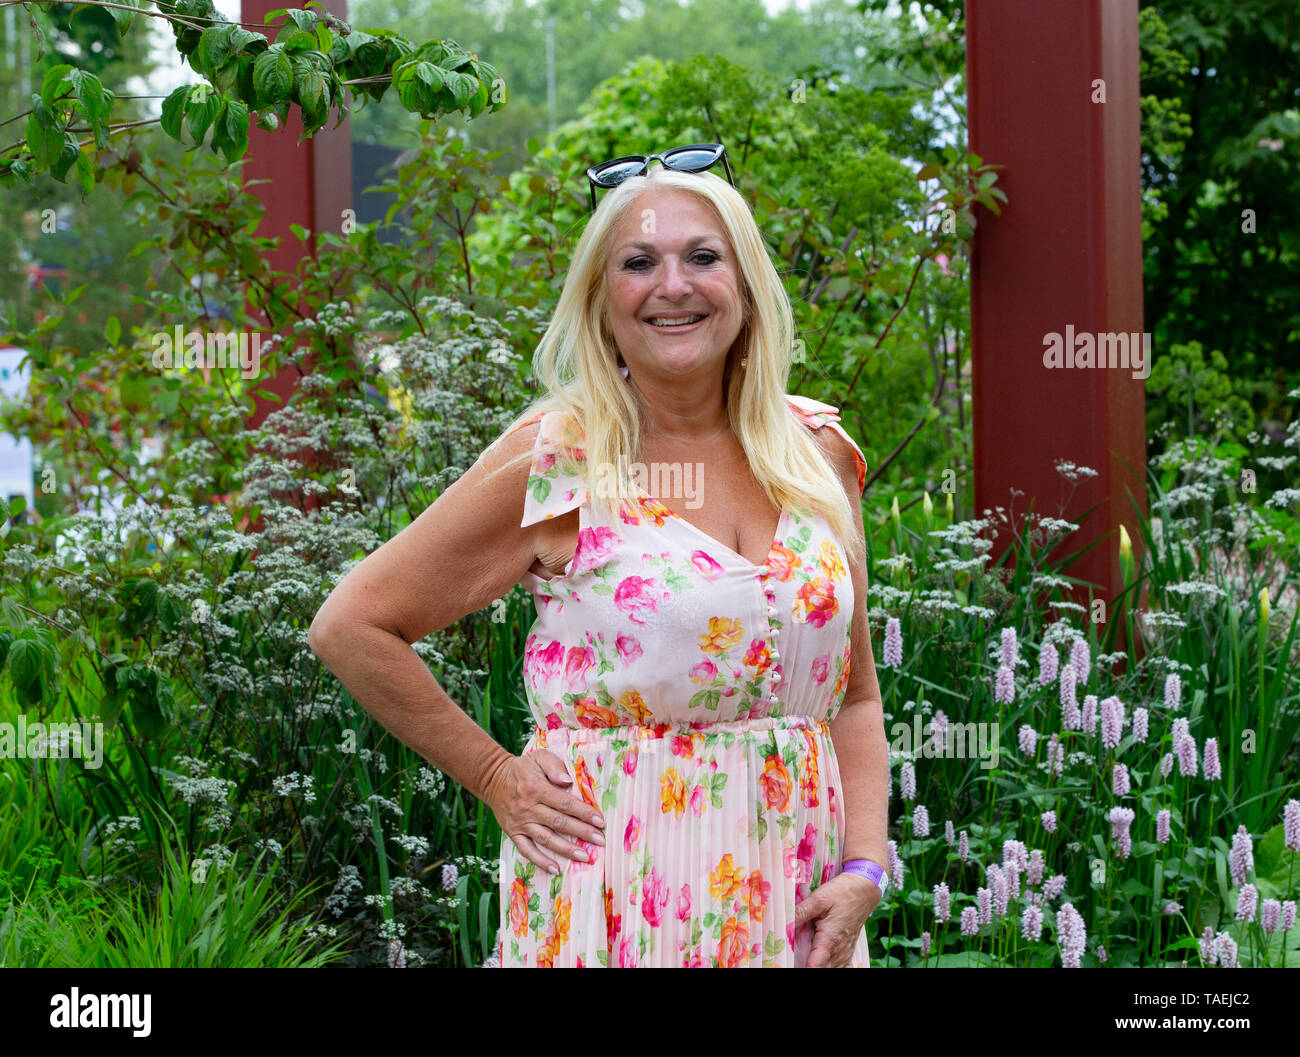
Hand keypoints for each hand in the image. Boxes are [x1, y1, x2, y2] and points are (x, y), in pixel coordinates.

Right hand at [485, 749, 605, 875]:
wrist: (493, 779)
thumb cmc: (523, 768)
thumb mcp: (539, 757)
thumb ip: (555, 766)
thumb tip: (567, 781)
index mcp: (537, 788)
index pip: (565, 803)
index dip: (584, 813)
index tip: (600, 821)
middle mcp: (528, 807)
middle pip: (559, 822)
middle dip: (582, 832)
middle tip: (600, 841)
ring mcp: (520, 822)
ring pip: (546, 839)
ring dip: (566, 849)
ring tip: (584, 857)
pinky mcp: (513, 833)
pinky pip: (527, 850)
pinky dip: (540, 861)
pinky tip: (555, 869)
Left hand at [793, 872, 880, 967]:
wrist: (863, 891)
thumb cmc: (841, 893)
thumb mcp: (818, 899)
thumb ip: (800, 913)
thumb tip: (784, 925)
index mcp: (829, 940)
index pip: (814, 966)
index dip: (801, 967)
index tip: (788, 964)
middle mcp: (838, 951)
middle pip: (821, 970)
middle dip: (806, 967)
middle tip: (792, 960)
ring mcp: (845, 953)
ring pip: (831, 970)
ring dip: (818, 966)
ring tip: (802, 960)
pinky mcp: (847, 951)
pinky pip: (842, 968)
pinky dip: (831, 968)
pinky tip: (823, 963)